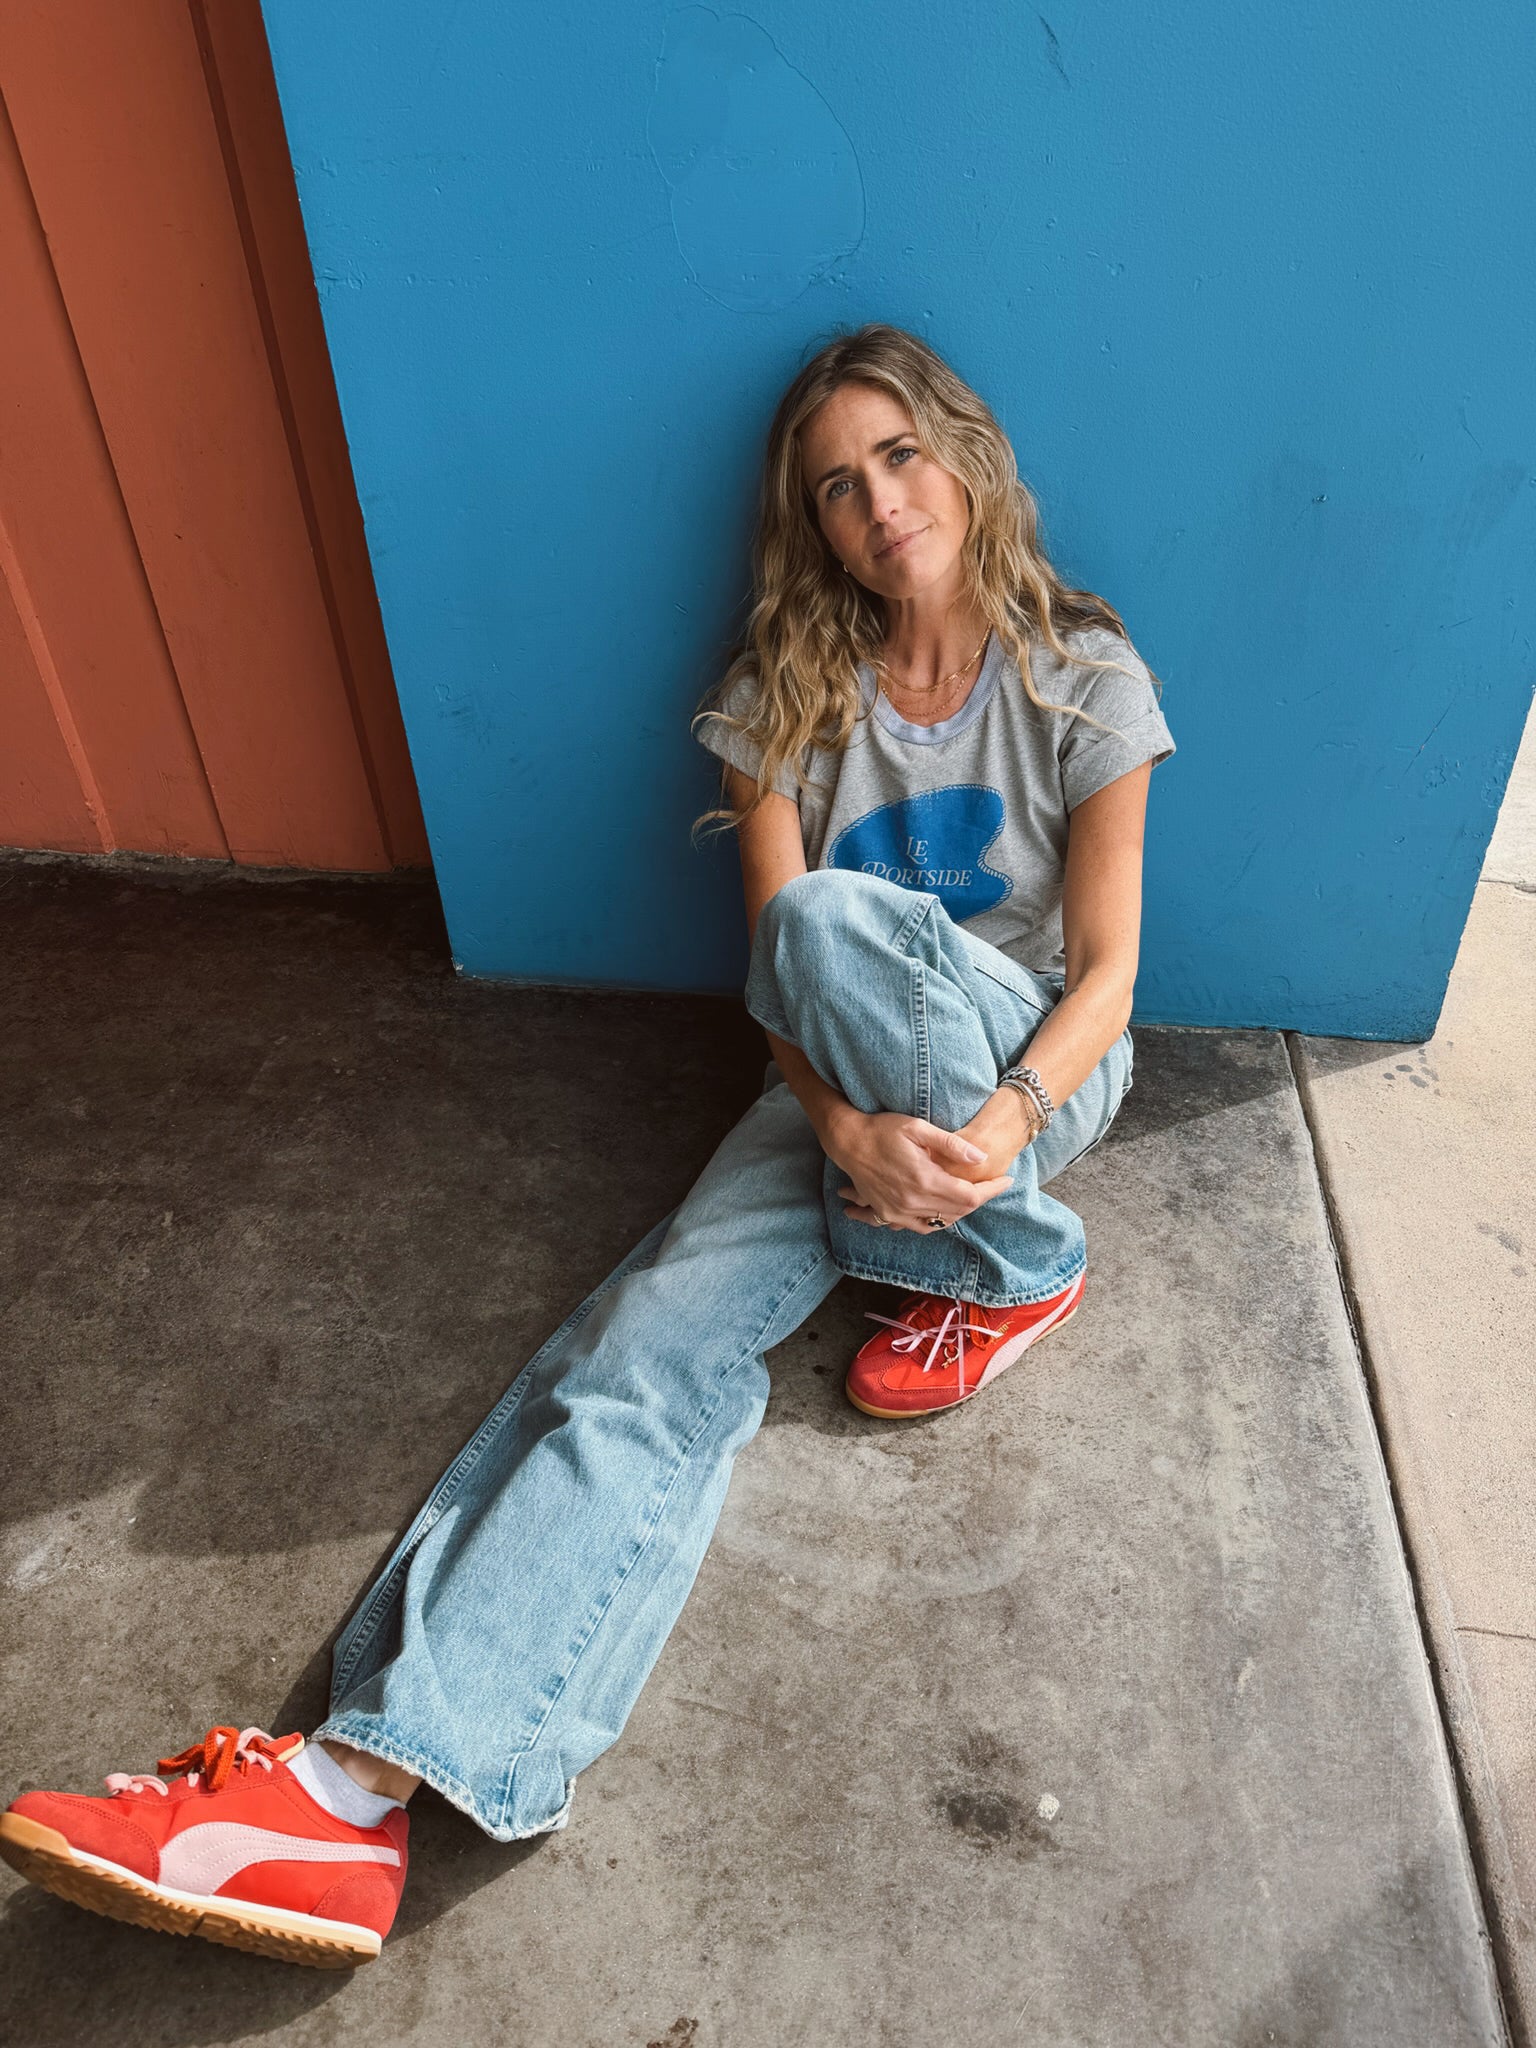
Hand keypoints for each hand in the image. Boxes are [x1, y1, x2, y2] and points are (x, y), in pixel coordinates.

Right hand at [828, 1109, 1014, 1232]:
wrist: (848, 1141)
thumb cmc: (883, 1130)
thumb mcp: (918, 1128)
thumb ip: (951, 1144)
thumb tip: (981, 1157)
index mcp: (925, 1180)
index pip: (970, 1196)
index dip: (992, 1190)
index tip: (1006, 1180)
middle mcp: (913, 1202)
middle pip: (959, 1211)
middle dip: (979, 1199)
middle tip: (989, 1184)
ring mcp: (898, 1212)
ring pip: (940, 1223)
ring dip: (958, 1212)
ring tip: (968, 1195)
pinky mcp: (887, 1214)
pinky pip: (918, 1227)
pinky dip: (934, 1222)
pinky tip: (940, 1211)